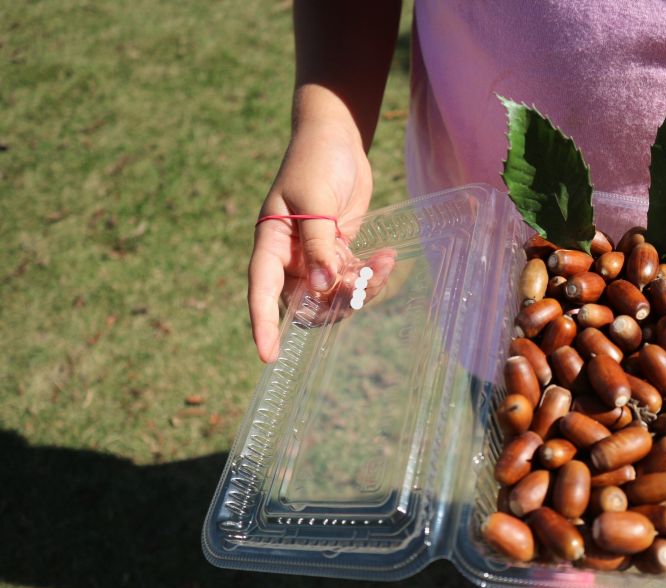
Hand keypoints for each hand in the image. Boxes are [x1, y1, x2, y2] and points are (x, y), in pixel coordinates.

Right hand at [248, 122, 391, 362]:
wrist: (337, 138)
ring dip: (362, 288)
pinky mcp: (339, 253)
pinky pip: (353, 280)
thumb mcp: (315, 200)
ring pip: (335, 296)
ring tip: (383, 262)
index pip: (262, 290)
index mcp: (271, 243)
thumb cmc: (316, 161)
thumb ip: (319, 244)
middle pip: (306, 303)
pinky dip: (372, 275)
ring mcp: (315, 258)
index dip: (263, 324)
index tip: (268, 355)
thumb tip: (320, 286)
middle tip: (364, 281)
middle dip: (337, 302)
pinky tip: (388, 256)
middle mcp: (290, 257)